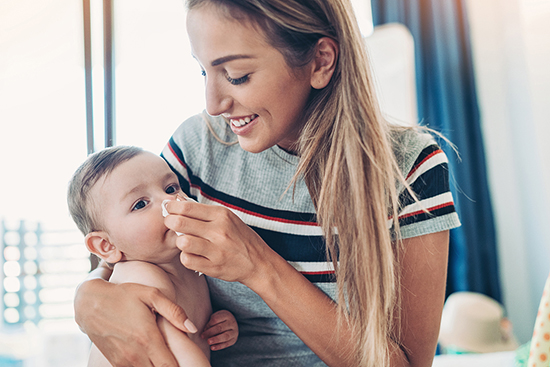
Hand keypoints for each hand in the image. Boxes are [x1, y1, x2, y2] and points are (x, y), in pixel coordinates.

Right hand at [74, 279, 195, 365]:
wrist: (89, 303)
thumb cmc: (124, 295)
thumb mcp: (151, 295)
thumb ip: (174, 312)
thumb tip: (193, 328)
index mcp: (148, 339)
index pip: (170, 366)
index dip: (181, 366)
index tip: (187, 362)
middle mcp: (135, 354)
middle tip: (178, 359)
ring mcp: (123, 361)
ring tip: (164, 357)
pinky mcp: (115, 362)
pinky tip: (150, 359)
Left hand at [163, 200, 274, 286]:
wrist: (259, 262)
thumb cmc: (240, 237)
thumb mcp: (228, 218)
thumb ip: (204, 211)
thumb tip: (178, 200)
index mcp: (221, 215)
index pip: (187, 207)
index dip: (171, 207)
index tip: (168, 208)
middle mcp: (219, 231)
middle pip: (180, 223)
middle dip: (169, 222)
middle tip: (170, 224)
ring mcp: (216, 250)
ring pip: (182, 242)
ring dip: (179, 241)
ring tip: (184, 241)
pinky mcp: (213, 267)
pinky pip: (187, 260)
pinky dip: (186, 257)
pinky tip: (192, 254)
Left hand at [201, 310, 238, 350]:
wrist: (232, 323)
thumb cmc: (220, 320)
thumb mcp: (216, 316)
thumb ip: (211, 323)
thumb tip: (204, 331)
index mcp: (226, 315)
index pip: (216, 319)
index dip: (209, 324)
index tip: (203, 329)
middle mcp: (232, 323)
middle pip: (220, 328)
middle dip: (210, 332)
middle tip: (202, 336)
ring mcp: (234, 331)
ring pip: (225, 336)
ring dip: (216, 340)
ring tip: (208, 342)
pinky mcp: (234, 339)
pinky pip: (226, 344)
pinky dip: (219, 346)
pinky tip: (212, 347)